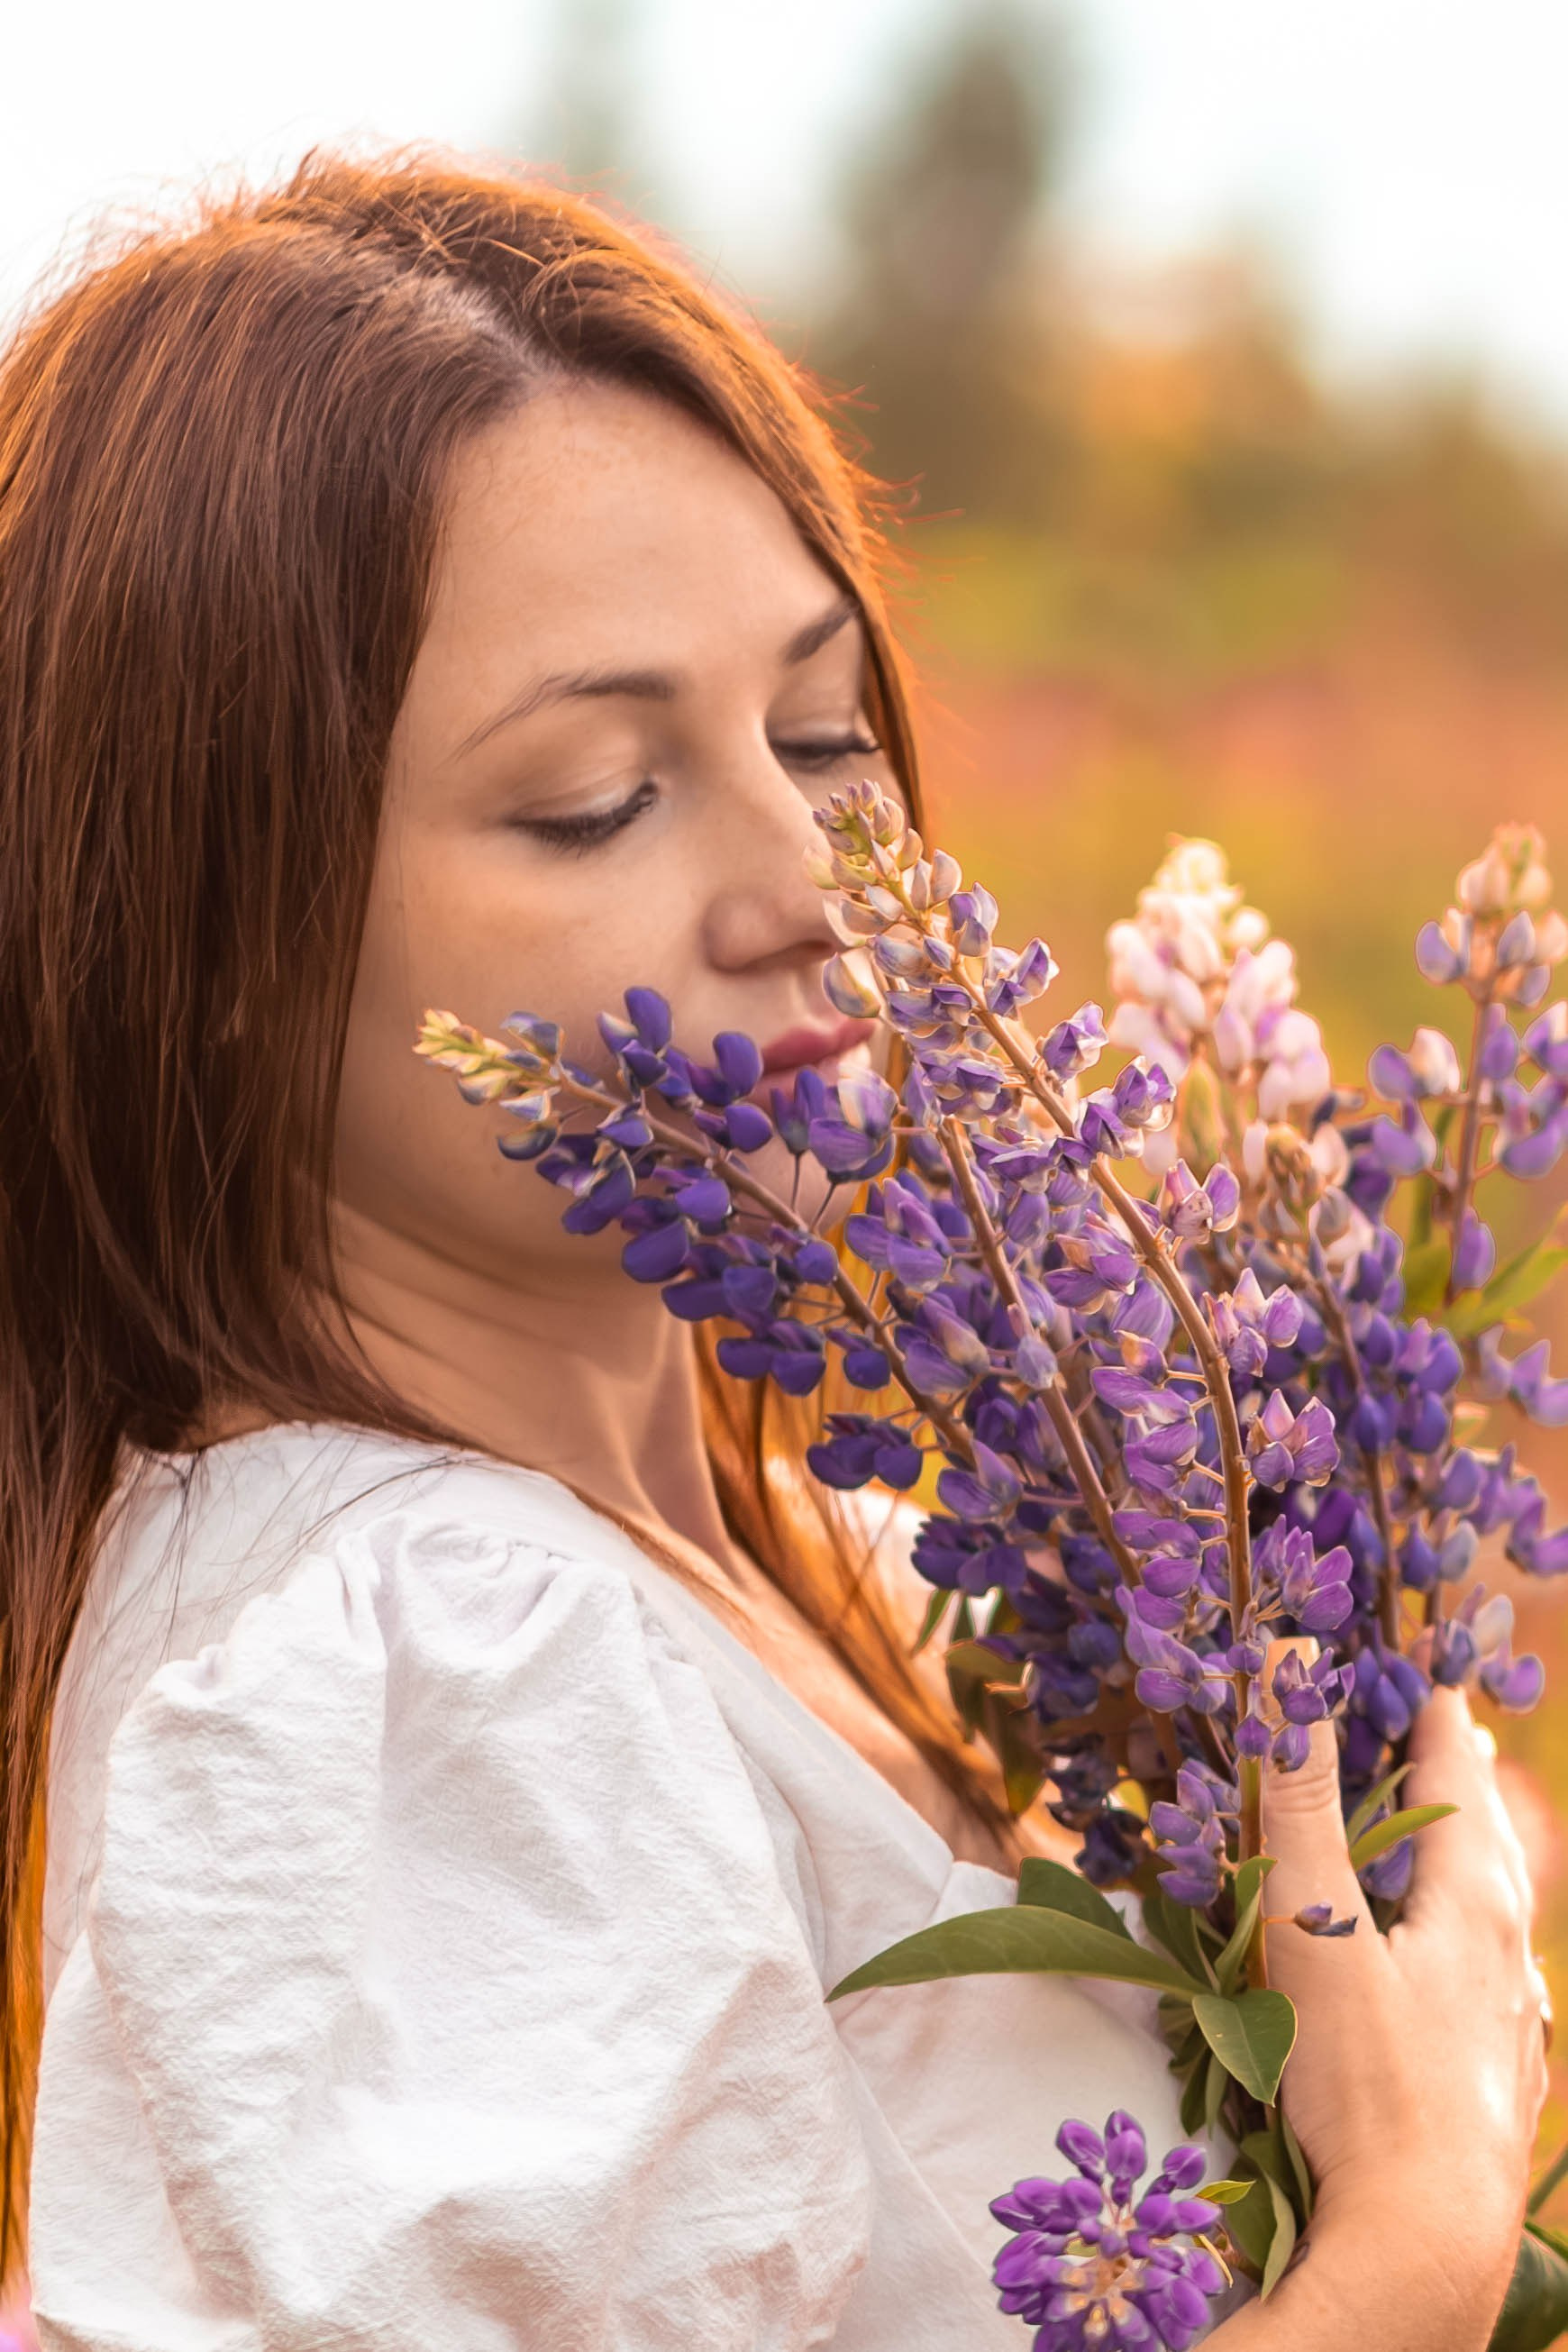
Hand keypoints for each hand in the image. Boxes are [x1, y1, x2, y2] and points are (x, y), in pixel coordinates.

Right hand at [1254, 1653, 1545, 2342]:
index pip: (1461, 1782)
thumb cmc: (1367, 2082)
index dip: (1440, 1724)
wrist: (1426, 2245)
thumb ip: (1301, 1798)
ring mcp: (1511, 2034)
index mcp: (1472, 1907)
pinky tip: (1466, 1982)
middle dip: (1467, 1789)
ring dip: (1477, 1872)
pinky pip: (1497, 1995)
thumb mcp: (1315, 1926)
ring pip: (1501, 1926)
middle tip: (1449, 1741)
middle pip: (1495, 1849)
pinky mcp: (1495, 2094)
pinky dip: (1477, 1954)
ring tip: (1457, 1849)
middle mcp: (1509, 1962)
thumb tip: (1294, 1664)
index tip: (1435, 1679)